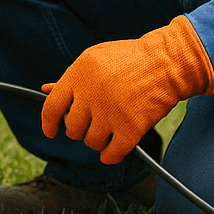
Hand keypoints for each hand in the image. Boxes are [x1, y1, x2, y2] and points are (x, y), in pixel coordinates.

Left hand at [40, 15, 213, 164]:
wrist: (168, 62)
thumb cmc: (131, 59)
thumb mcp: (95, 58)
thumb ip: (71, 77)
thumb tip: (46, 91)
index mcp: (79, 74)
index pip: (51, 108)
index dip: (48, 123)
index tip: (50, 132)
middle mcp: (91, 94)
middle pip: (72, 129)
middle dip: (81, 129)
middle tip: (95, 121)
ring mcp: (110, 113)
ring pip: (90, 143)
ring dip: (99, 140)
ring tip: (111, 127)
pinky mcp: (130, 129)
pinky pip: (110, 156)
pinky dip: (111, 155)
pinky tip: (116, 146)